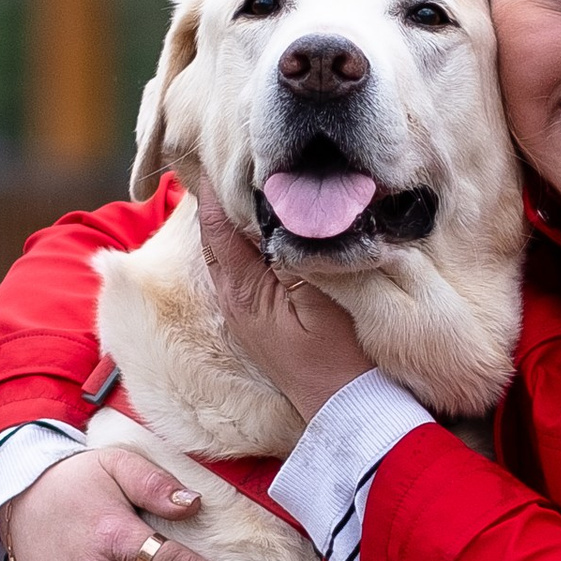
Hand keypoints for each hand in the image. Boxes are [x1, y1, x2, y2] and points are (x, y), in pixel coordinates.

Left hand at [191, 175, 374, 420]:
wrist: (345, 410)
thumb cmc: (340, 359)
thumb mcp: (321, 301)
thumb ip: (295, 256)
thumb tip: (277, 213)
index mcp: (242, 291)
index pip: (218, 225)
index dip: (218, 187)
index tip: (225, 150)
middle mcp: (233, 299)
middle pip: (215, 235)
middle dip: (221, 197)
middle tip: (232, 157)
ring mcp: (243, 311)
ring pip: (226, 251)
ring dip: (233, 219)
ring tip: (247, 182)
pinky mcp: (258, 318)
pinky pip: (242, 268)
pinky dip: (246, 242)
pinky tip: (265, 227)